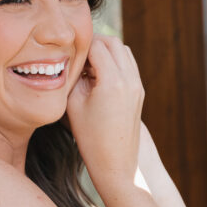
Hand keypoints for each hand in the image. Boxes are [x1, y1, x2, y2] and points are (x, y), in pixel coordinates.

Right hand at [66, 35, 143, 189]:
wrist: (116, 164)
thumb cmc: (90, 138)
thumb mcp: (73, 104)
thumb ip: (73, 76)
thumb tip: (72, 59)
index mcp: (113, 81)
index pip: (96, 46)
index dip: (79, 46)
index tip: (67, 52)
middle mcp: (130, 80)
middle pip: (113, 42)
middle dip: (94, 43)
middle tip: (77, 54)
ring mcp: (137, 85)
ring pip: (124, 51)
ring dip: (106, 51)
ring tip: (87, 67)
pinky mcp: (139, 92)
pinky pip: (129, 65)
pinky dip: (115, 62)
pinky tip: (98, 76)